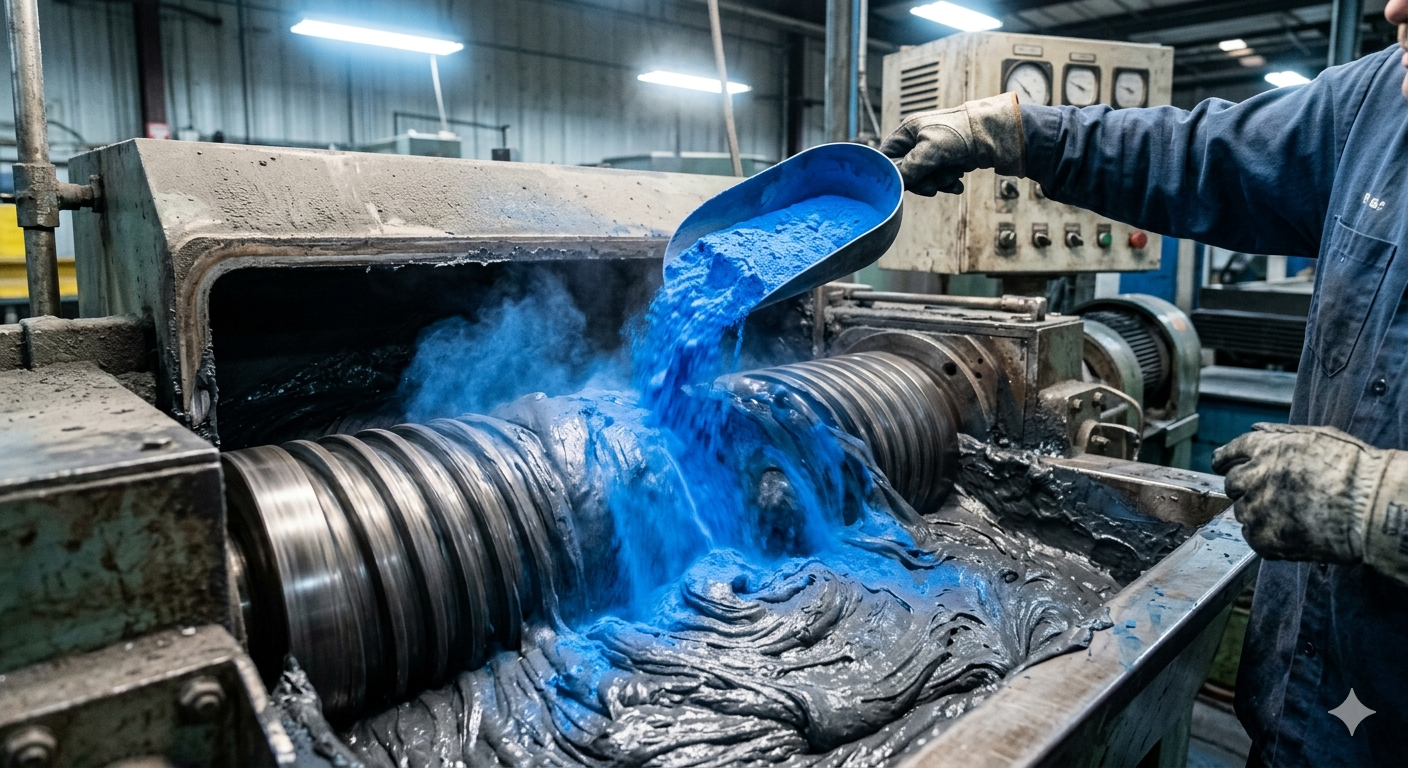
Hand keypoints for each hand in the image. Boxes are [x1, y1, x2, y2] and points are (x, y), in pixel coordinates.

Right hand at [878, 93, 1025, 195]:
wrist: (997, 133)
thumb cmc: (962, 133)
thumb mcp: (929, 150)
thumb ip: (908, 169)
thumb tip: (897, 184)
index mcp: (908, 131)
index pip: (887, 157)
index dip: (894, 173)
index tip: (908, 182)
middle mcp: (918, 140)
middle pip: (906, 172)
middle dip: (923, 180)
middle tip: (936, 183)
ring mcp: (933, 151)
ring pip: (924, 178)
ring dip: (939, 181)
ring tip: (955, 173)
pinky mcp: (947, 160)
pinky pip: (939, 179)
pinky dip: (948, 183)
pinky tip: (958, 183)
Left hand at [1211, 423, 1384, 562]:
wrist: (1371, 507)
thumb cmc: (1354, 469)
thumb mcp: (1316, 436)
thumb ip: (1279, 435)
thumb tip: (1255, 430)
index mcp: (1264, 448)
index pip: (1228, 454)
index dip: (1225, 461)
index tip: (1222, 466)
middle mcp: (1253, 475)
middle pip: (1232, 485)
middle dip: (1245, 488)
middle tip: (1269, 495)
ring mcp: (1256, 507)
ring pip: (1243, 512)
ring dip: (1259, 513)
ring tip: (1291, 515)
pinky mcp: (1264, 536)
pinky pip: (1251, 538)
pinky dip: (1265, 537)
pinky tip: (1288, 534)